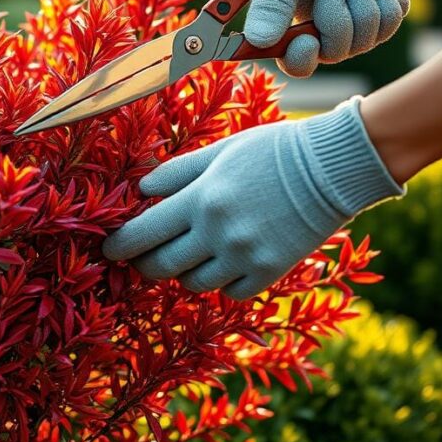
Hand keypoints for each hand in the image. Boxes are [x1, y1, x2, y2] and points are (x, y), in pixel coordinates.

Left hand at [101, 98, 401, 299]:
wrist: (332, 167)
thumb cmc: (271, 151)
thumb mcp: (220, 151)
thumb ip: (178, 172)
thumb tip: (141, 189)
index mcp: (201, 198)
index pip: (143, 233)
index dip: (119, 245)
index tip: (108, 248)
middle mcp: (218, 233)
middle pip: (162, 266)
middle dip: (144, 263)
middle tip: (141, 256)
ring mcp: (245, 256)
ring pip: (193, 283)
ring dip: (184, 271)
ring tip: (190, 251)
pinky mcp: (270, 272)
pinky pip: (230, 291)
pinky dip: (221, 280)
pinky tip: (224, 260)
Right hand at [279, 0, 411, 77]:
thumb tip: (258, 42)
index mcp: (275, 1)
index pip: (275, 50)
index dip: (294, 56)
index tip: (306, 42)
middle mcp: (306, 14)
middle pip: (324, 54)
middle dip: (339, 26)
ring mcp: (342, 16)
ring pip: (358, 45)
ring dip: (366, 11)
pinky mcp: (374, 12)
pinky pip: (385, 33)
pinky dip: (389, 10)